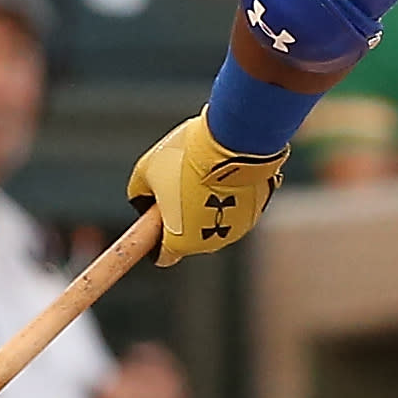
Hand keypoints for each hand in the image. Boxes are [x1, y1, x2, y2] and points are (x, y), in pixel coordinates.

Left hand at [128, 114, 286, 263]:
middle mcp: (209, 243)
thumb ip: (140, 190)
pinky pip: (238, 206)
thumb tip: (141, 196)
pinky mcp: (256, 211)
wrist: (235, 141)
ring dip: (208, 204)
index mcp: (179, 241)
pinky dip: (230, 194)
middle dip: (183, 215)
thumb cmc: (188, 158)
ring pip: (216, 220)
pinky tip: (225, 170)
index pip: (163, 255)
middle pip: (190, 236)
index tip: (156, 221)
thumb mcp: (148, 169)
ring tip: (203, 172)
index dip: (156, 238)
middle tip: (179, 183)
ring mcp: (236, 229)